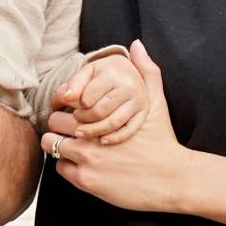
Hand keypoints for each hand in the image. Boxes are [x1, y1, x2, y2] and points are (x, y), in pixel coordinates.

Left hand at [44, 41, 192, 212]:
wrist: (173, 178)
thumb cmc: (163, 140)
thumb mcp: (156, 103)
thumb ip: (147, 72)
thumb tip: (136, 44)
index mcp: (102, 113)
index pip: (66, 103)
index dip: (68, 106)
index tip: (74, 111)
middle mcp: (90, 135)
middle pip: (54, 123)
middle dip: (60, 125)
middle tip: (69, 129)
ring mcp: (87, 159)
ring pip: (52, 146)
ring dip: (59, 145)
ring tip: (72, 146)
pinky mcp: (87, 181)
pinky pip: (61, 169)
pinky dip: (67, 166)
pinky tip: (81, 164)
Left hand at [57, 52, 148, 143]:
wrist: (132, 72)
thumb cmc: (105, 73)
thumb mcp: (90, 71)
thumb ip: (75, 82)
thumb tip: (66, 97)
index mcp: (113, 74)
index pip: (88, 97)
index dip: (76, 105)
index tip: (73, 107)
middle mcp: (128, 88)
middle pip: (99, 112)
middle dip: (84, 118)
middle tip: (76, 119)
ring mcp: (138, 102)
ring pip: (112, 123)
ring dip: (93, 131)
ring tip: (80, 132)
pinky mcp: (143, 114)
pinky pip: (128, 131)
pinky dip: (114, 138)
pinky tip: (101, 140)